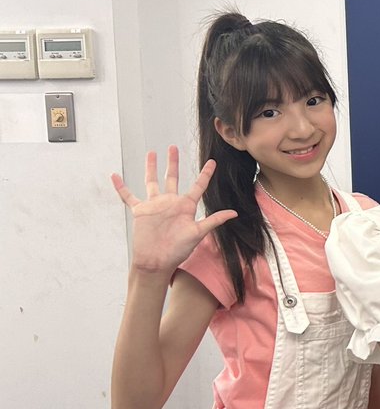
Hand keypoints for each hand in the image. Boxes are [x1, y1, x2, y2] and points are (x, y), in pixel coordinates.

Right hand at [110, 146, 236, 273]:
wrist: (157, 261)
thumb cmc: (178, 250)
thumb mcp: (198, 233)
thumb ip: (213, 220)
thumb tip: (234, 213)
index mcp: (186, 206)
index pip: (198, 186)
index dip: (205, 174)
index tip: (212, 161)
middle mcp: (170, 203)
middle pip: (172, 178)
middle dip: (173, 163)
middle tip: (173, 147)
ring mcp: (154, 206)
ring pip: (152, 182)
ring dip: (151, 168)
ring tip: (151, 153)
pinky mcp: (140, 211)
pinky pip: (128, 197)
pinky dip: (121, 187)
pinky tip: (114, 176)